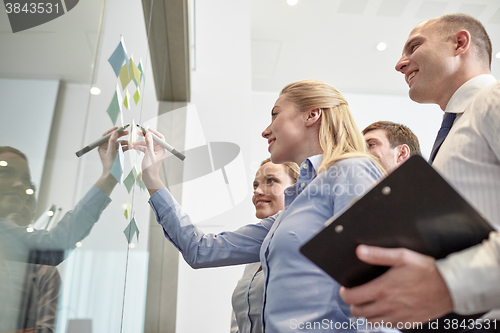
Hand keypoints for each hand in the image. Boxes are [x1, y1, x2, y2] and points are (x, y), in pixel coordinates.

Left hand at [95, 127, 128, 194]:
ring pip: (118, 143)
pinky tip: (130, 147)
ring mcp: (112, 151)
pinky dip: (126, 147)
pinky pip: (121, 148)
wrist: (113, 176)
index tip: (118, 128)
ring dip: (124, 142)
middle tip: (127, 132)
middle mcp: (106, 148)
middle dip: (120, 135)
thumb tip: (114, 132)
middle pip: (113, 138)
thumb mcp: (111, 152)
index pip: (106, 136)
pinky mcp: (117, 154)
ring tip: (130, 144)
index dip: (112, 131)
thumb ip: (112, 142)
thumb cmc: (110, 165)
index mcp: (102, 146)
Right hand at [132, 128, 165, 194]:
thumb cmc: (150, 167)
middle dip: (145, 136)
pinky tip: (134, 147)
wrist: (149, 177)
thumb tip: (148, 134)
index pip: (159, 137)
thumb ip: (148, 143)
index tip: (146, 129)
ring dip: (140, 143)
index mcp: (161, 149)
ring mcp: (154, 152)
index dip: (153, 132)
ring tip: (132, 143)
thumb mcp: (149, 154)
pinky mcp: (150, 155)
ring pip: (147, 144)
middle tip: (138, 133)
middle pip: (152, 140)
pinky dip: (140, 147)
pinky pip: (145, 149)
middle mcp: (159, 150)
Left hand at [339, 245, 453, 325]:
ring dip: (366, 313)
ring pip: (370, 322)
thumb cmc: (426, 270)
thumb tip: (359, 251)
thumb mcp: (402, 256)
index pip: (352, 298)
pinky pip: (387, 326)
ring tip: (370, 302)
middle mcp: (387, 306)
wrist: (450, 287)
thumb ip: (378, 255)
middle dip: (353, 304)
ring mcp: (397, 317)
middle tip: (357, 295)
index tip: (346, 288)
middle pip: (358, 313)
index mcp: (383, 290)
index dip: (344, 293)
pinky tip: (386, 308)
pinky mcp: (407, 323)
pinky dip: (382, 319)